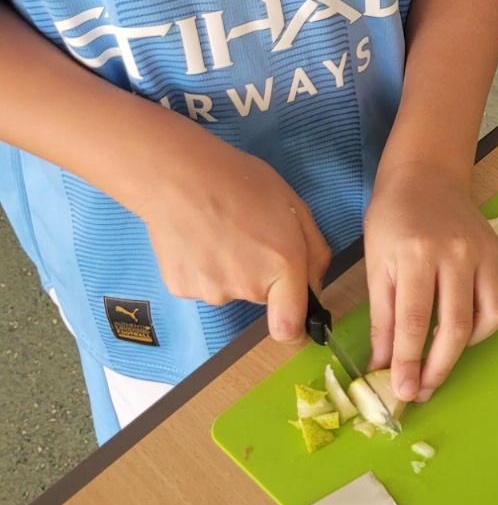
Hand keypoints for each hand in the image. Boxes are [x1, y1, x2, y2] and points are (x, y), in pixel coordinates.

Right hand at [140, 140, 330, 340]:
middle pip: (262, 297)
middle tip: (247, 235)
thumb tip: (314, 283)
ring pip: (231, 289)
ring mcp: (213, 292)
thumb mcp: (294, 205)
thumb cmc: (240, 181)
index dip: (295, 326)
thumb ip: (314, 250)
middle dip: (263, 275)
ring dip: (230, 270)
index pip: (291, 329)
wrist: (177, 175)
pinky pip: (202, 284)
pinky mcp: (182, 288)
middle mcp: (249, 288)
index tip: (293, 312)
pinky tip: (197, 238)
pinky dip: (202, 267)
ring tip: (218, 232)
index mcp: (284, 266)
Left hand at [363, 163, 497, 404]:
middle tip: (422, 390)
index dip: (408, 363)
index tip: (402, 392)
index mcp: (417, 255)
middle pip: (456, 327)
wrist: (424, 177)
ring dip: (470, 345)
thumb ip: (382, 319)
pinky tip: (480, 321)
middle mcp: (457, 254)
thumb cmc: (392, 220)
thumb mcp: (376, 266)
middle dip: (438, 368)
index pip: (415, 322)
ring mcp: (486, 252)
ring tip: (446, 351)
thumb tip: (382, 367)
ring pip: (492, 315)